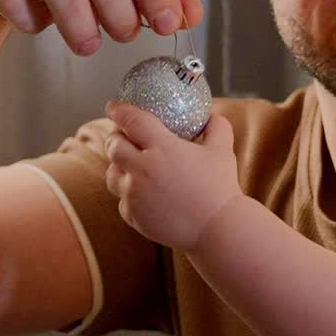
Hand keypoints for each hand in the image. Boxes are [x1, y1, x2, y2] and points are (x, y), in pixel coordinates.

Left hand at [104, 102, 241, 251]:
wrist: (217, 229)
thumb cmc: (220, 187)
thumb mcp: (223, 150)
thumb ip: (216, 127)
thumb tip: (210, 115)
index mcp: (162, 147)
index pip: (131, 121)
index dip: (119, 110)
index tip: (114, 106)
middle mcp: (142, 170)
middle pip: (114, 146)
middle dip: (115, 137)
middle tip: (124, 136)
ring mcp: (134, 195)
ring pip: (112, 174)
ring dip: (118, 166)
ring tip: (131, 166)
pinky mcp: (133, 216)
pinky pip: (123, 200)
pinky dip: (129, 194)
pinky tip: (144, 193)